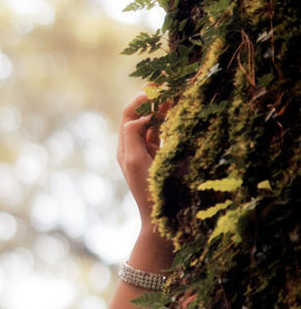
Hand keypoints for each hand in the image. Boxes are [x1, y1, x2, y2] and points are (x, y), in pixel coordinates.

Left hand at [118, 90, 173, 266]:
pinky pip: (163, 135)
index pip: (130, 114)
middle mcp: (133, 148)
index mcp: (125, 148)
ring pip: (153, 124)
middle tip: (171, 88)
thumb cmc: (150, 192)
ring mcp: (147, 154)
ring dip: (163, 109)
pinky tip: (181, 114)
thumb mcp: (138, 163)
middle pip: (139, 115)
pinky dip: (170, 123)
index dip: (142, 100)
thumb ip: (135, 138)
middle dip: (152, 101)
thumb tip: (140, 117)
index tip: (160, 90)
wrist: (162, 220)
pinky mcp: (161, 159)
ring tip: (178, 97)